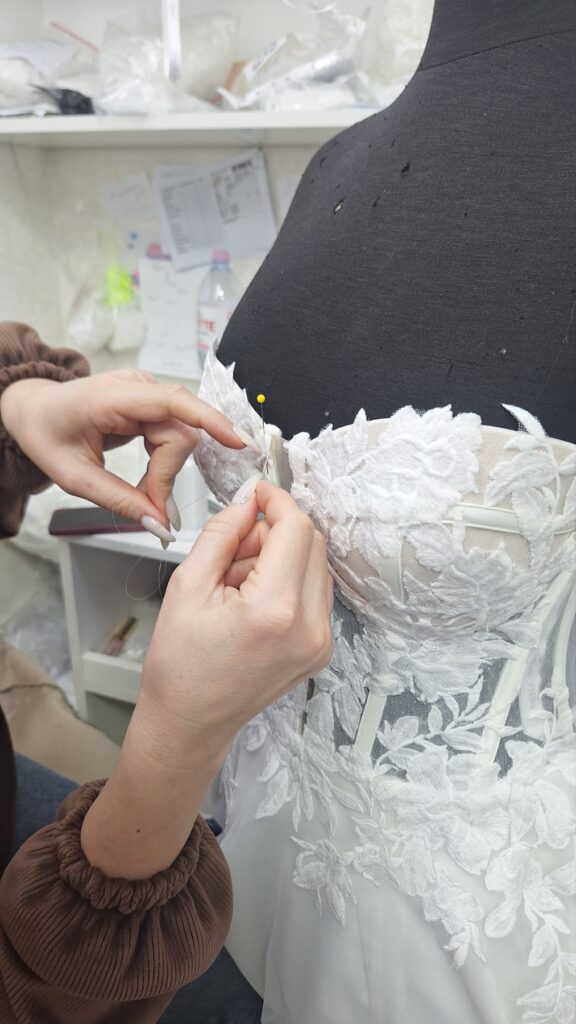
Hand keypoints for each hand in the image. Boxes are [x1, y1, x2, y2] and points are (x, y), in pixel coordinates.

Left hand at [0, 368, 242, 535]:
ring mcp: (147, 390)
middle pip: (180, 432)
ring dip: (167, 472)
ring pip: (181, 437)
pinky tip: (149, 478)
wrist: (34, 410)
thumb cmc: (47, 434)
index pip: (173, 401)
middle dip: (168, 474)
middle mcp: (136, 386)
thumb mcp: (75, 478)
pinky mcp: (153, 402)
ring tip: (142, 492)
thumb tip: (161, 523)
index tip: (237, 442)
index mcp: (111, 397)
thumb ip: (121, 501)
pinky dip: (165, 464)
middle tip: (151, 508)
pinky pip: (175, 436)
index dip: (210, 420)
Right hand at [81, 481, 333, 878]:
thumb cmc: (181, 667)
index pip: (296, 529)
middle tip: (235, 548)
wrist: (190, 722)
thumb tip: (247, 501)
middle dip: (275, 530)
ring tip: (238, 580)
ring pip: (316, 565)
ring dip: (282, 556)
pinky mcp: (321, 649)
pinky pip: (315, 592)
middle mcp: (309, 627)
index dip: (276, 501)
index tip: (257, 492)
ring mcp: (320, 642)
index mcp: (275, 611)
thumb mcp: (187, 587)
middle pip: (312, 543)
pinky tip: (254, 598)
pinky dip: (288, 580)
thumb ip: (222, 534)